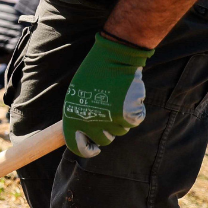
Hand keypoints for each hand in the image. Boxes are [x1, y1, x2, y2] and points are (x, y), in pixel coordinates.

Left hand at [62, 33, 152, 156]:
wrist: (112, 58)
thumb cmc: (93, 74)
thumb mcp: (76, 95)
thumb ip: (79, 115)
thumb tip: (84, 134)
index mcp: (72, 118)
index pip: (77, 147)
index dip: (86, 149)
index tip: (93, 147)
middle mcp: (90, 123)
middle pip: (104, 141)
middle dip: (108, 130)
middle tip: (109, 113)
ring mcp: (110, 120)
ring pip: (121, 130)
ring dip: (121, 119)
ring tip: (116, 98)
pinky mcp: (128, 115)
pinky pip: (135, 120)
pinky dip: (135, 111)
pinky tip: (128, 96)